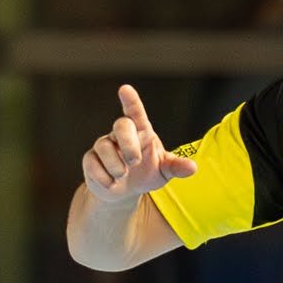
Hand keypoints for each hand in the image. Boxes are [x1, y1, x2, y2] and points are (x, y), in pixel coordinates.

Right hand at [78, 84, 194, 201]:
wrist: (124, 192)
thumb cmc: (146, 174)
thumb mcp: (164, 171)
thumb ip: (176, 167)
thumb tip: (192, 168)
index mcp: (141, 132)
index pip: (135, 112)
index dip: (131, 101)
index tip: (125, 89)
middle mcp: (121, 134)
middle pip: (121, 125)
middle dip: (128, 144)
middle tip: (134, 162)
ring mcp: (104, 145)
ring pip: (104, 147)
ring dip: (116, 167)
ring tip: (121, 177)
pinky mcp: (90, 160)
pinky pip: (93, 165)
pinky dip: (105, 178)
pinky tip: (111, 183)